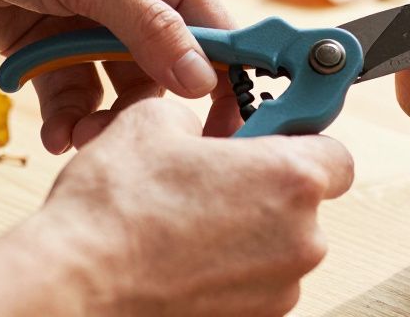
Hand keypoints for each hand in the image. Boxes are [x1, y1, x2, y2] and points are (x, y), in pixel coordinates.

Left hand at [0, 0, 239, 151]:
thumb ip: (148, 28)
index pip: (214, 29)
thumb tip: (203, 79)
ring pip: (119, 91)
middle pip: (166, 70)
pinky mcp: (51, 49)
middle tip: (127, 137)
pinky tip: (54, 133)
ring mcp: (92, 25)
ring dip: (104, 119)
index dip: (225, 77)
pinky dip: (68, 117)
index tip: (227, 126)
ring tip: (79, 135)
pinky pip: (75, 95)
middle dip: (147, 108)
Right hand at [39, 99, 353, 315]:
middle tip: (213, 182)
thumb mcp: (153, 123)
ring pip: (277, 248)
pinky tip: (181, 260)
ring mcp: (279, 290)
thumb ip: (201, 118)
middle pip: (304, 205)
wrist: (73, 289)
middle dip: (265, 190)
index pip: (336, 155)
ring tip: (184, 225)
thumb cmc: (113, 210)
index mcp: (292, 178)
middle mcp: (301, 239)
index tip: (272, 141)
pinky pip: (254, 286)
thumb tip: (205, 127)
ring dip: (245, 234)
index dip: (303, 145)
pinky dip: (228, 272)